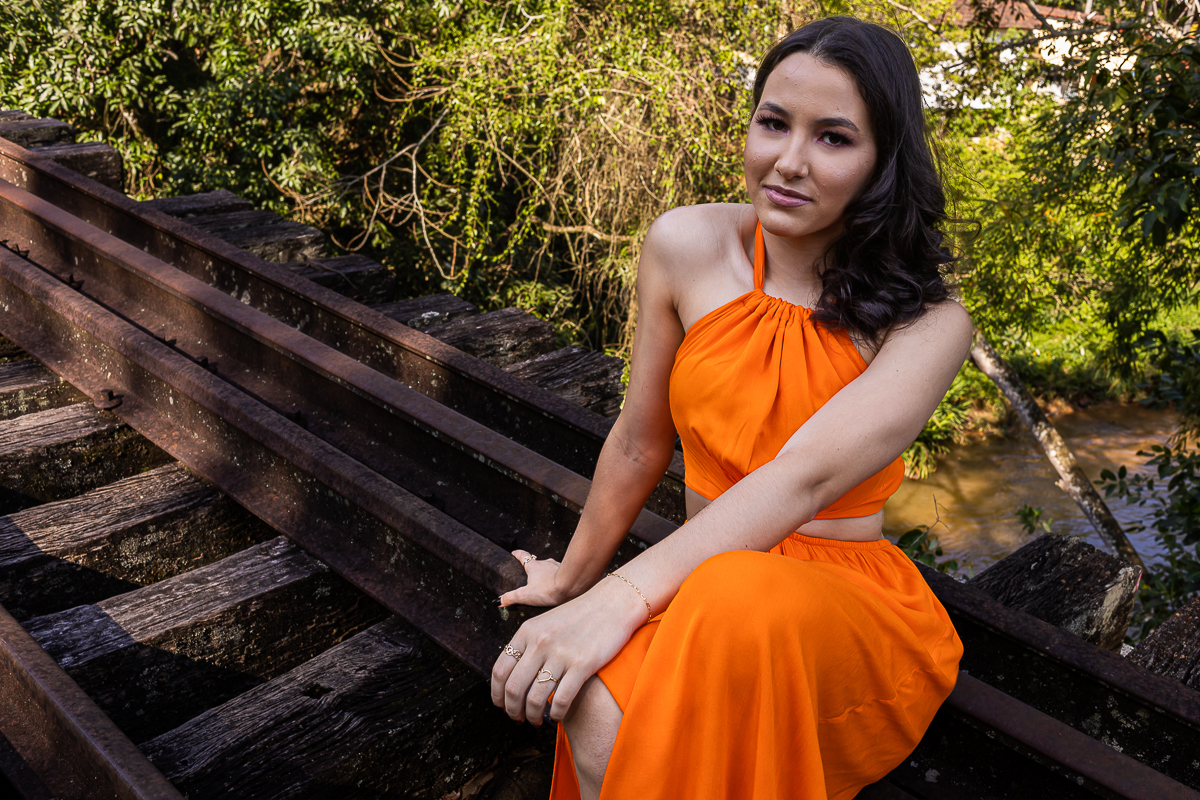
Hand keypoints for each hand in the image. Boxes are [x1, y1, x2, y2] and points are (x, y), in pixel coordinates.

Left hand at [491, 574, 646, 724]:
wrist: (613, 604)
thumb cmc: (580, 617)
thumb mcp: (546, 623)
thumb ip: (528, 644)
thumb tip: (512, 674)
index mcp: (527, 632)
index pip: (500, 671)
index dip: (497, 695)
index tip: (501, 706)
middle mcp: (540, 642)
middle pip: (514, 688)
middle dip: (512, 710)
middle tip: (517, 718)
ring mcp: (561, 654)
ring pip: (535, 698)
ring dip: (532, 716)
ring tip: (536, 720)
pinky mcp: (582, 665)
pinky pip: (561, 700)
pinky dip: (556, 714)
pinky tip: (557, 716)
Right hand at [499, 549, 566, 607]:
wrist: (571, 586)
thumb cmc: (548, 589)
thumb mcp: (525, 595)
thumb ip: (511, 597)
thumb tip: (499, 601)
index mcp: (533, 566)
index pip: (523, 556)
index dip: (517, 554)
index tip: (514, 553)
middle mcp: (546, 563)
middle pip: (537, 563)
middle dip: (533, 568)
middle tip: (530, 576)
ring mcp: (557, 566)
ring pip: (549, 567)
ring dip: (547, 573)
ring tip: (545, 584)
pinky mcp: (567, 572)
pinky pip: (560, 573)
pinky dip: (558, 578)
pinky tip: (559, 587)